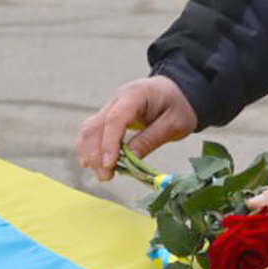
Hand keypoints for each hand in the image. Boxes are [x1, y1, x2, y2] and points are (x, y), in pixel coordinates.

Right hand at [76, 76, 196, 181]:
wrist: (176, 91)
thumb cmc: (178, 105)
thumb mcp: (174, 124)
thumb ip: (151, 139)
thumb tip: (130, 159)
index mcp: (136, 95)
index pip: (115, 118)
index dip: (109, 143)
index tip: (110, 164)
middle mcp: (117, 99)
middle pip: (96, 126)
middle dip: (97, 154)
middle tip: (106, 177)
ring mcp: (109, 107)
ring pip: (89, 130)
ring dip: (90, 153)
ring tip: (102, 175)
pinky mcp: (107, 117)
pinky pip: (91, 132)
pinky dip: (89, 148)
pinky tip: (93, 165)